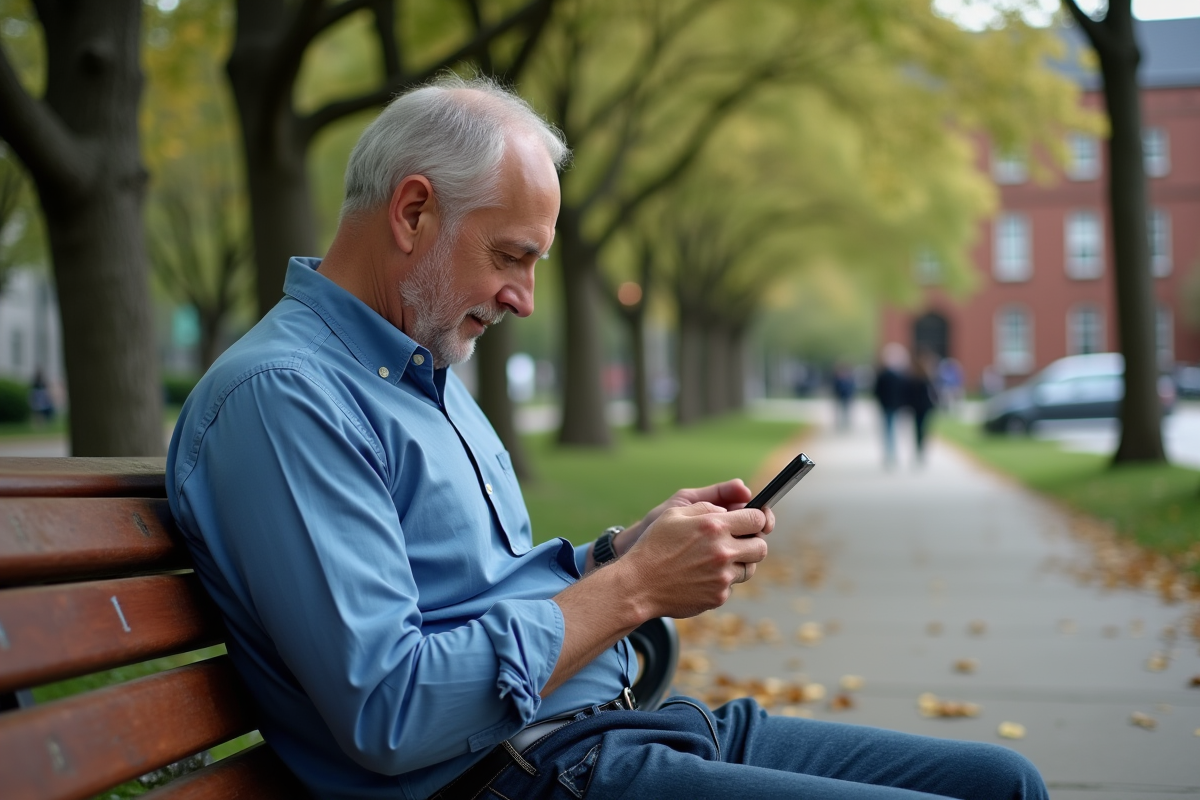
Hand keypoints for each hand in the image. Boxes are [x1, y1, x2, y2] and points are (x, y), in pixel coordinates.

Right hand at [616, 502, 769, 618]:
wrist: (639, 584)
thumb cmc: (654, 545)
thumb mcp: (675, 513)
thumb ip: (707, 507)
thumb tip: (730, 511)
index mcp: (714, 526)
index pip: (757, 520)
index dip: (758, 519)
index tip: (753, 522)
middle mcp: (723, 551)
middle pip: (761, 547)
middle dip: (753, 542)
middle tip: (738, 542)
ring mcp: (722, 577)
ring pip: (749, 568)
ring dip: (739, 563)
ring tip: (716, 560)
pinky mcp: (718, 596)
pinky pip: (731, 586)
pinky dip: (721, 581)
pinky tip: (701, 576)